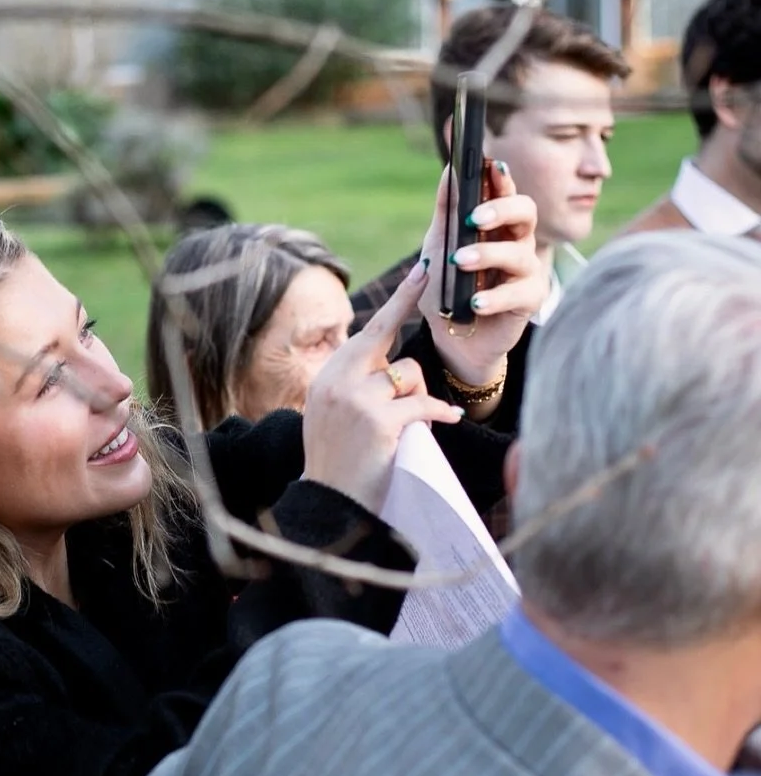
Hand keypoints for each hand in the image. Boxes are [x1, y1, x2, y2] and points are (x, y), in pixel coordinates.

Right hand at [302, 260, 461, 513]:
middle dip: (407, 321)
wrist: (330, 503)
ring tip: (410, 425)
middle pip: (386, 341)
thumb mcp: (333, 413)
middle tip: (427, 285)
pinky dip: (437, 413)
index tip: (419, 272)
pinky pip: (422, 404)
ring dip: (418, 398)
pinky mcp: (378, 421)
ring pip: (409, 375)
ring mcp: (357, 399)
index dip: (398, 301)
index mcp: (330, 375)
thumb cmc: (338, 461)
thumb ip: (354, 384)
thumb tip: (396, 366)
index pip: (368, 330)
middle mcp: (338, 380)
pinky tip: (446, 420)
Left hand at [416, 159, 546, 389]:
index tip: (491, 166)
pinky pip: (519, 293)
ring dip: (488, 254)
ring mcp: (527, 270)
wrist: (451, 335)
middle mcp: (517, 241)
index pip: (506, 192)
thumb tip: (450, 170)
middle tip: (475, 218)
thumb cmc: (448, 284)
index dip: (502, 178)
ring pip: (519, 253)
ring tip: (460, 261)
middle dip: (502, 210)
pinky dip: (495, 297)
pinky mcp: (530, 300)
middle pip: (526, 213)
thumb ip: (447, 210)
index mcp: (498, 223)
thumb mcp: (440, 243)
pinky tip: (475, 301)